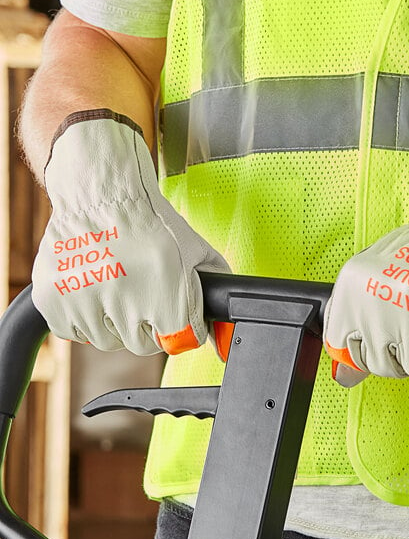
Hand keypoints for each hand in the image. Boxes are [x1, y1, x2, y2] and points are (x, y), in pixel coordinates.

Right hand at [32, 110, 229, 354]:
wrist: (101, 193)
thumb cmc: (152, 222)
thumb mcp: (196, 251)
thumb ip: (216, 289)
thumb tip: (225, 332)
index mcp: (166, 290)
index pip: (179, 340)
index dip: (181, 329)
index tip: (175, 317)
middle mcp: (125, 298)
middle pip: (143, 345)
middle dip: (149, 327)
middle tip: (145, 299)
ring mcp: (86, 301)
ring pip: (110, 341)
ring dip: (117, 323)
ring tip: (119, 288)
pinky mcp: (54, 300)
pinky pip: (76, 332)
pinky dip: (87, 318)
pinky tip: (95, 290)